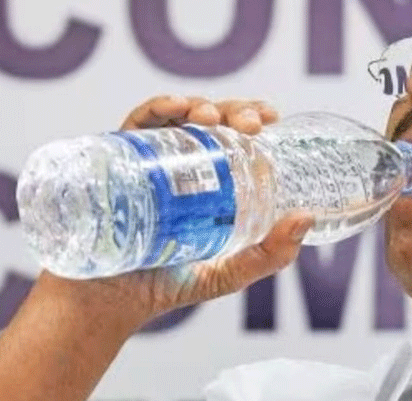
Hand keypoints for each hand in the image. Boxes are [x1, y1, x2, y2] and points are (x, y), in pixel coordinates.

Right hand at [51, 96, 312, 329]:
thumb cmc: (166, 286)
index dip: (253, 119)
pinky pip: (136, 125)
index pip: (236, 139)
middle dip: (233, 111)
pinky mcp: (118, 161)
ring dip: (198, 105)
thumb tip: (306, 218)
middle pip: (212, 122)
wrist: (105, 304)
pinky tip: (173, 108)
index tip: (270, 116)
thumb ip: (269, 255)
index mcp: (211, 182)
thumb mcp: (228, 273)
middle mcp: (181, 166)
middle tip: (249, 123)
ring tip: (211, 116)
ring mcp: (150, 160)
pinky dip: (156, 108)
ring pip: (177, 117)